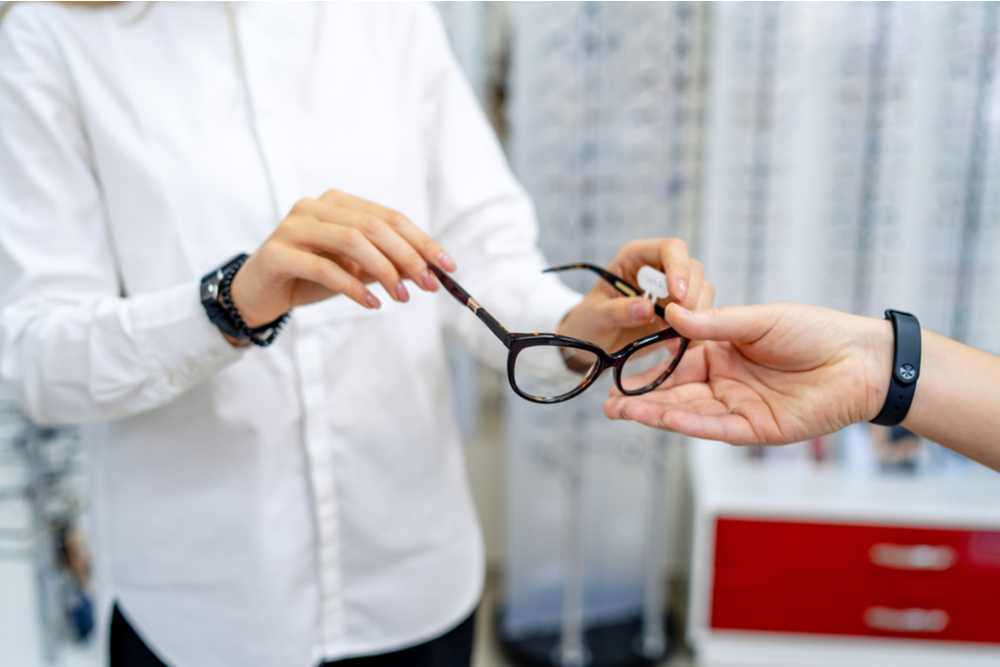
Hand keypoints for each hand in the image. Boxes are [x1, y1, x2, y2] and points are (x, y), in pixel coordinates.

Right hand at [229, 190, 455, 327]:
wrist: (258, 294)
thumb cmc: (310, 278)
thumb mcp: (355, 270)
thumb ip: (387, 265)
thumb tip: (429, 272)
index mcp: (338, 202)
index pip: (390, 217)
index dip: (422, 241)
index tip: (448, 266)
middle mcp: (315, 206)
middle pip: (374, 226)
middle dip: (408, 256)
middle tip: (429, 285)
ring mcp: (294, 226)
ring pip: (351, 240)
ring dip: (384, 270)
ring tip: (403, 297)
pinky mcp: (278, 252)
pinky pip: (324, 266)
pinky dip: (354, 286)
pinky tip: (373, 304)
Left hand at [557, 239, 712, 352]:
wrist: (593, 340)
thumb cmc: (589, 320)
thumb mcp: (595, 316)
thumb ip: (617, 311)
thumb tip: (646, 309)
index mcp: (636, 257)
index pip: (670, 248)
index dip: (678, 268)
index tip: (677, 295)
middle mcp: (658, 267)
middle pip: (692, 269)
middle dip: (689, 296)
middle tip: (674, 322)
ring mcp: (671, 289)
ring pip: (702, 290)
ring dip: (693, 313)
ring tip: (669, 333)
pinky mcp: (679, 311)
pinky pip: (700, 313)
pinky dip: (694, 328)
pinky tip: (675, 342)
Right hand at [604, 302, 894, 444]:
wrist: (861, 360)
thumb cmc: (815, 331)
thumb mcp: (759, 320)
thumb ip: (714, 323)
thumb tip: (671, 315)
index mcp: (723, 352)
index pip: (675, 360)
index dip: (647, 366)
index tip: (618, 368)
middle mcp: (726, 382)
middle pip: (675, 392)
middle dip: (641, 398)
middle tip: (608, 402)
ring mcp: (739, 407)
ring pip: (689, 412)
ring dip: (655, 413)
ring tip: (621, 411)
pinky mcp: (757, 430)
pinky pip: (715, 428)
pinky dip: (687, 424)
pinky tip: (661, 418)